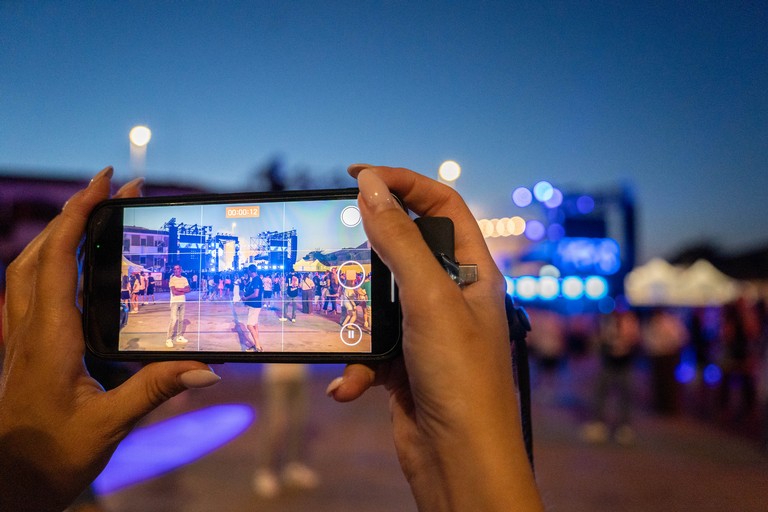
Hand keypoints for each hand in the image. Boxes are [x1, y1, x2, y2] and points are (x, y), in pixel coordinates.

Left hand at [0, 167, 220, 511]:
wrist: (10, 485)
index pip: (58, 257)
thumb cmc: (51, 457)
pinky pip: (28, 291)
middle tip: (111, 189)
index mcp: (49, 337)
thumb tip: (207, 367)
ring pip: (27, 268)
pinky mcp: (24, 349)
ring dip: (57, 234)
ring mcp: (21, 338)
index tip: (106, 180)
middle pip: (39, 251)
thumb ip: (156, 390)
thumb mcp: (110, 425)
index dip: (78, 212)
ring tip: (93, 217)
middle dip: (73, 212)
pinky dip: (48, 263)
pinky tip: (71, 269)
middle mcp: (29, 329)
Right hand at [326, 165, 542, 510]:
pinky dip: (356, 367)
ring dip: (355, 323)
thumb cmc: (462, 380)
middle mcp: (453, 296)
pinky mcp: (405, 363)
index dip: (403, 182)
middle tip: (333, 248)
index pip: (441, 205)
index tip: (357, 175)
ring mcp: (428, 330)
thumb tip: (371, 186)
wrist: (461, 462)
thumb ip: (399, 240)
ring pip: (378, 302)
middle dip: (367, 254)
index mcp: (474, 271)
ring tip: (341, 334)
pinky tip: (353, 387)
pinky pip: (370, 348)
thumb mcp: (428, 300)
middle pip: (405, 249)